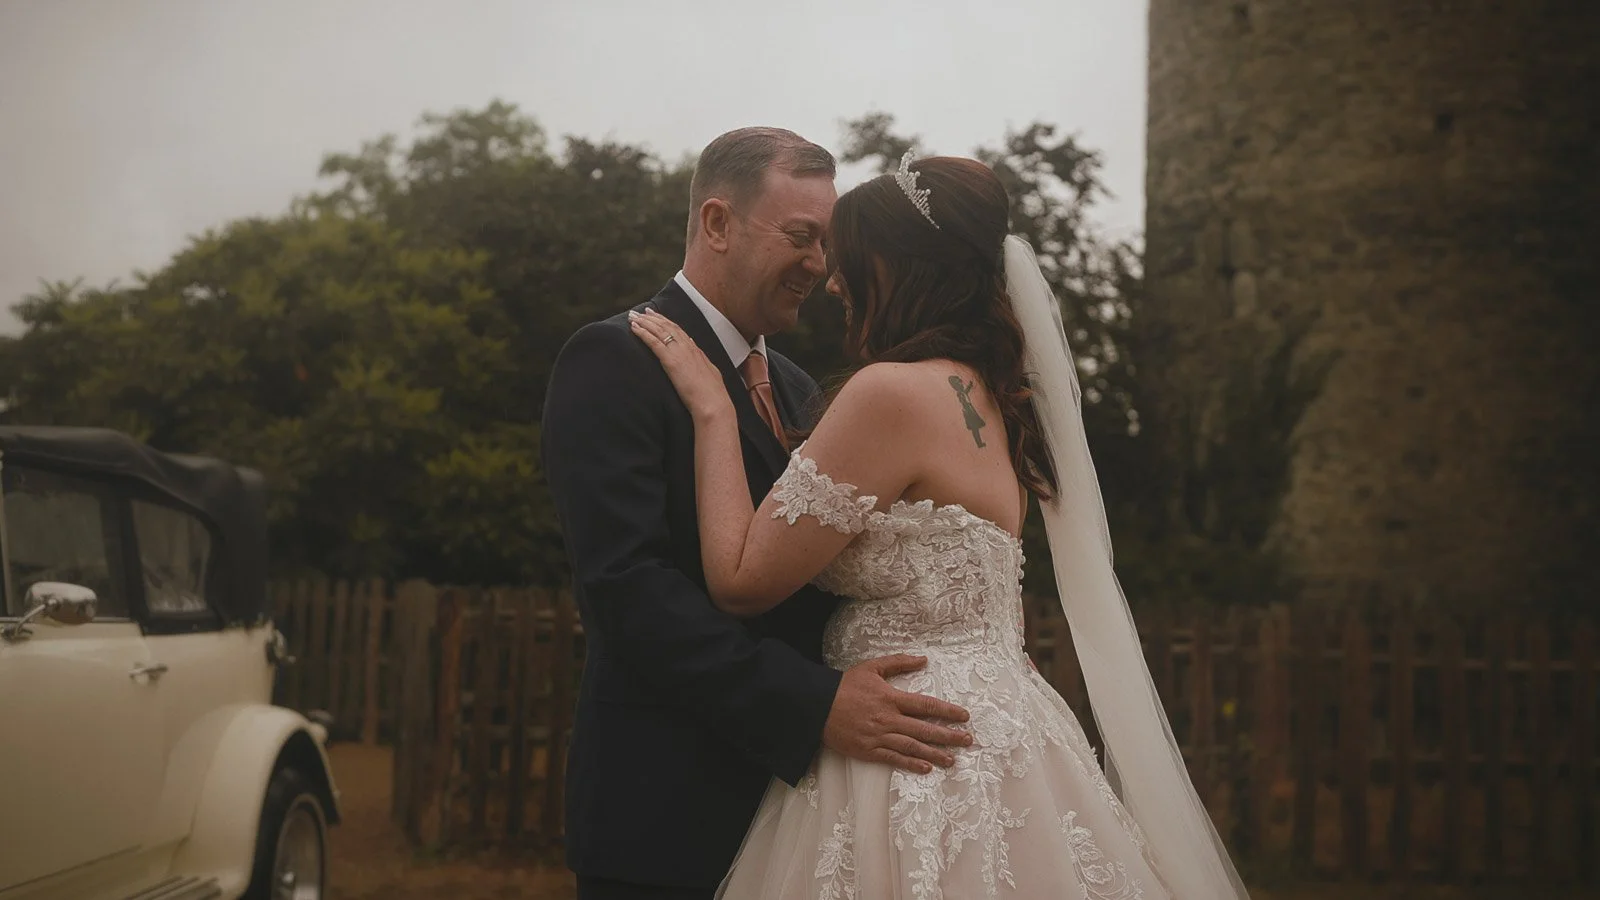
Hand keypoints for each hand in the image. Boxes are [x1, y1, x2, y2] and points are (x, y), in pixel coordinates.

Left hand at [629, 309, 733, 421]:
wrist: (712, 402)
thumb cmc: (712, 393)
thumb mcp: (709, 371)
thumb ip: (700, 359)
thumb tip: (696, 350)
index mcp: (696, 350)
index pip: (678, 330)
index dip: (665, 321)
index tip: (655, 315)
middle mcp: (687, 347)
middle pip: (667, 326)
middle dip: (652, 318)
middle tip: (639, 312)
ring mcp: (679, 352)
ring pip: (659, 330)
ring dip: (644, 322)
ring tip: (632, 317)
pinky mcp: (670, 361)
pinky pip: (654, 343)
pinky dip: (643, 333)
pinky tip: (634, 329)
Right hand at [822, 654, 972, 773]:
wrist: (817, 705)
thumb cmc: (844, 685)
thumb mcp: (872, 668)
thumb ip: (898, 663)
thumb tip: (923, 660)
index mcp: (891, 698)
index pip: (926, 705)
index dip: (947, 711)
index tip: (964, 716)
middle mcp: (888, 719)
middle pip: (925, 729)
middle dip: (949, 736)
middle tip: (967, 740)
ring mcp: (879, 736)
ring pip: (913, 747)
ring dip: (935, 754)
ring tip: (952, 759)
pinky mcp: (868, 750)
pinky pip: (894, 758)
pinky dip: (911, 764)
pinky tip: (926, 768)